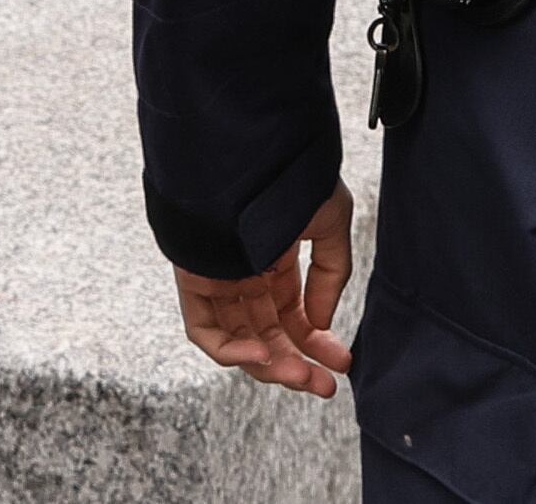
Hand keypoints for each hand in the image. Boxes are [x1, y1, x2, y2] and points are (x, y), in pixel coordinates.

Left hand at [173, 186, 354, 394]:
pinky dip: (230, 350)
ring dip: (271, 364)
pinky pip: (205, 330)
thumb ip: (330, 275)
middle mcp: (246, 274)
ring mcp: (219, 279)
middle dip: (298, 363)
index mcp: (275, 260)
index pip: (294, 314)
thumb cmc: (292, 176)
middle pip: (269, 334)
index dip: (317, 342)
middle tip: (324, 386)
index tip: (341, 362)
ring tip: (301, 377)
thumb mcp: (330, 222)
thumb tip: (320, 323)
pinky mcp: (193, 279)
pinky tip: (260, 354)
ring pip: (241, 339)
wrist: (252, 149)